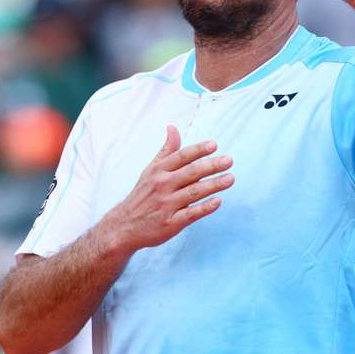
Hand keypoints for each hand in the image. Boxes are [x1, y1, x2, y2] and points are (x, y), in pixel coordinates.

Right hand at [105, 125, 233, 252]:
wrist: (124, 226)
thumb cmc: (143, 195)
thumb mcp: (151, 170)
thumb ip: (166, 150)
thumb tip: (173, 127)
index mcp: (158, 171)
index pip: (181, 157)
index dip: (198, 150)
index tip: (214, 145)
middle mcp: (162, 186)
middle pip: (190, 173)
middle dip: (211, 166)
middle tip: (229, 160)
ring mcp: (166, 205)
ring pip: (193, 192)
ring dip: (213, 185)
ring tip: (230, 178)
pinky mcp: (171, 223)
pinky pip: (191, 214)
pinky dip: (204, 208)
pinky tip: (218, 201)